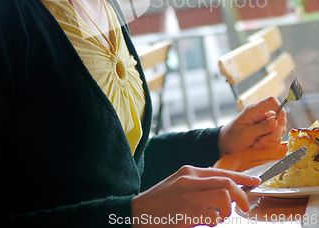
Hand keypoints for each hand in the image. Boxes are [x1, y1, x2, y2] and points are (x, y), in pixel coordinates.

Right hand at [132, 166, 260, 226]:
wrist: (137, 212)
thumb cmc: (161, 201)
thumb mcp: (180, 184)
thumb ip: (199, 183)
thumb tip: (225, 190)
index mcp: (189, 171)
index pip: (222, 171)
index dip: (243, 177)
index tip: (256, 182)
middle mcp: (190, 179)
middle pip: (227, 182)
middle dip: (242, 195)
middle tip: (245, 206)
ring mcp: (189, 196)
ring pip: (224, 197)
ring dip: (227, 210)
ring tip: (219, 217)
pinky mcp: (188, 213)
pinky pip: (213, 215)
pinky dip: (216, 221)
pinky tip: (208, 222)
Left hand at [218, 96, 286, 154]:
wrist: (227, 144)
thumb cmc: (233, 136)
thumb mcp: (246, 133)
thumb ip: (261, 127)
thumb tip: (275, 121)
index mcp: (255, 110)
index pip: (272, 101)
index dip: (280, 109)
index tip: (279, 122)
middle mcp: (262, 115)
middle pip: (280, 118)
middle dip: (274, 133)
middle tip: (262, 141)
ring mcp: (265, 124)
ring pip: (279, 130)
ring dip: (271, 140)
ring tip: (257, 143)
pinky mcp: (267, 132)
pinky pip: (276, 137)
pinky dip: (270, 143)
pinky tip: (258, 145)